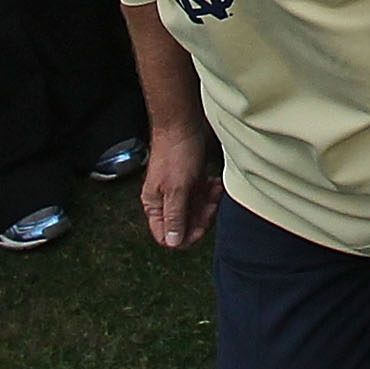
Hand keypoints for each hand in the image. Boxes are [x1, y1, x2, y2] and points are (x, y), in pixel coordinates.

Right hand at [140, 123, 221, 247]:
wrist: (184, 126)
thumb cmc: (176, 153)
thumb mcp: (177, 189)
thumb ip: (175, 216)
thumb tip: (173, 242)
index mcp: (155, 206)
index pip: (167, 237)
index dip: (185, 236)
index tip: (201, 226)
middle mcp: (165, 202)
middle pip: (185, 226)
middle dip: (201, 218)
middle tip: (211, 205)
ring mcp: (179, 192)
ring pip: (196, 212)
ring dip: (208, 205)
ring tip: (214, 190)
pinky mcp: (191, 182)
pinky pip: (202, 198)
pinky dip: (211, 194)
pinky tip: (215, 184)